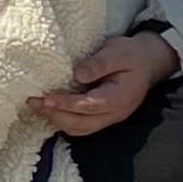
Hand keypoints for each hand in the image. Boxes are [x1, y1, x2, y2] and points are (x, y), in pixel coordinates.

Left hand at [28, 30, 176, 137]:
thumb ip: (98, 63)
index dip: (66, 104)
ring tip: (37, 106)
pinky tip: (50, 110)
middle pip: (82, 124)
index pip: (89, 106)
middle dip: (56, 115)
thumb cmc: (131, 55)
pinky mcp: (103, 117)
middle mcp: (115, 114)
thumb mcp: (117, 52)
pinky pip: (82, 126)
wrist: (148, 63)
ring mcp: (110, 118)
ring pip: (80, 129)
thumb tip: (77, 74)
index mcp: (120, 98)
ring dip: (57, 120)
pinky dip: (64, 121)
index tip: (46, 99)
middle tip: (33, 102)